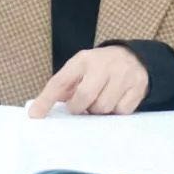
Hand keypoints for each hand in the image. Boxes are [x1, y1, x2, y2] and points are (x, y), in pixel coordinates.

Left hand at [28, 46, 147, 117]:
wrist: (132, 57)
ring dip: (98, 110)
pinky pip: (121, 111)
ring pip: (103, 107)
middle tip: (82, 106)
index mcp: (83, 60)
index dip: (46, 100)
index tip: (35, 116)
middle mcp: (103, 64)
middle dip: (80, 107)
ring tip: (99, 100)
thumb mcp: (79, 69)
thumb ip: (62, 87)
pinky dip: (115, 111)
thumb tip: (40, 110)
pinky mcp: (138, 86)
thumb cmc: (98, 68)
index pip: (60, 81)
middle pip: (84, 97)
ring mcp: (123, 74)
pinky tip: (115, 100)